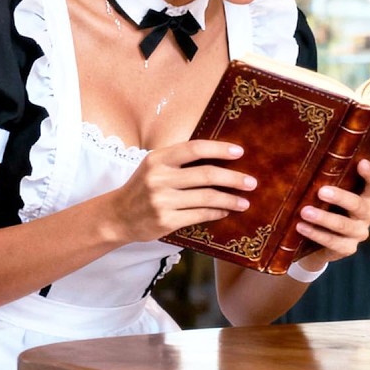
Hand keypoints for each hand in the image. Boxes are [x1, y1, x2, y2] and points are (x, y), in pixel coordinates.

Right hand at [107, 140, 256, 244]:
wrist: (117, 216)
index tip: (240, 152)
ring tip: (245, 202)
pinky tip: (226, 212)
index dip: (219, 149)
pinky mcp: (165, 221)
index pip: (194, 148)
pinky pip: (199, 215)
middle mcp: (159, 178)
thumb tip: (220, 156)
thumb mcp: (154, 166)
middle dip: (233, 178)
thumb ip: (180, 160)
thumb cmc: (143, 187)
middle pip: (206, 175)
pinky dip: (216, 213)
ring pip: (206, 198)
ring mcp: (162, 201)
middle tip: (251, 182)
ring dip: (230, 200)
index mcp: (158, 159)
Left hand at [295, 159, 369, 265]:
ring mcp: (359, 233)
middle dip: (340, 197)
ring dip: (323, 218)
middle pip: (358, 205)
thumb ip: (328, 183)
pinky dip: (316, 234)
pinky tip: (301, 227)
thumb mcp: (330, 196)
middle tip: (321, 191)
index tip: (361, 163)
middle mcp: (368, 214)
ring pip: (344, 225)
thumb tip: (309, 167)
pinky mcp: (348, 248)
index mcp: (367, 197)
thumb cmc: (326, 209)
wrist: (319, 244)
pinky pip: (332, 241)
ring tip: (305, 212)